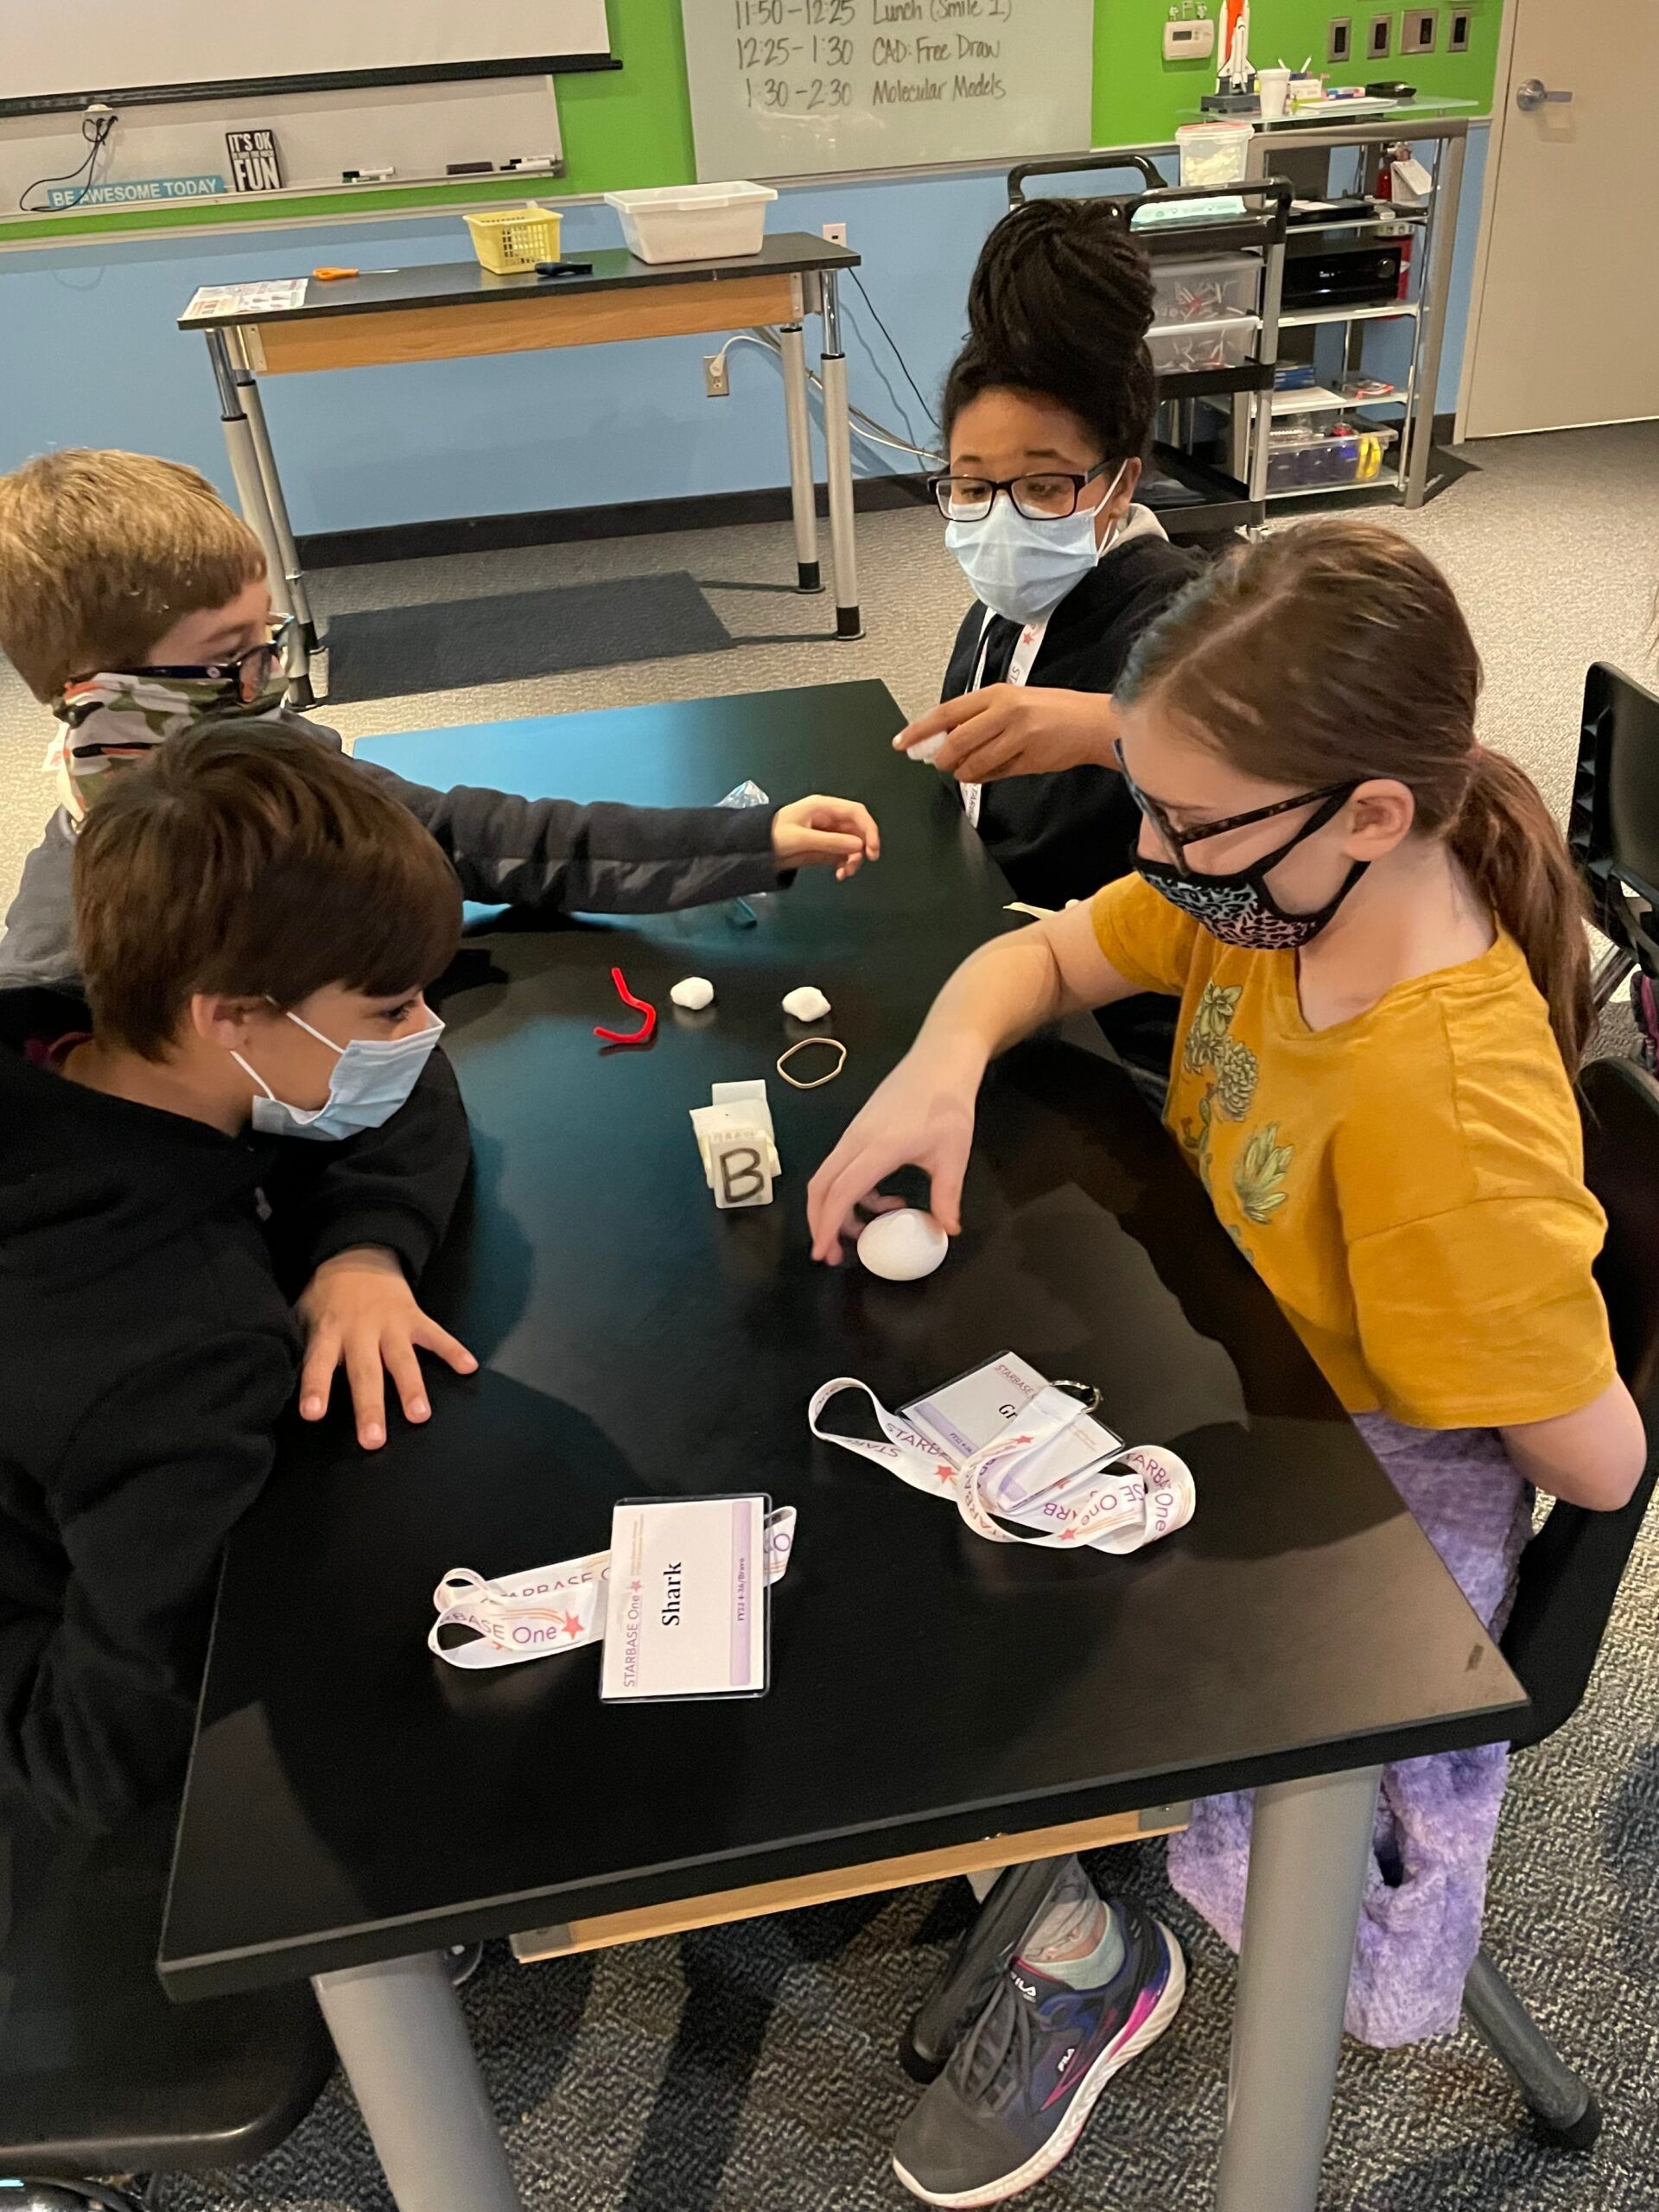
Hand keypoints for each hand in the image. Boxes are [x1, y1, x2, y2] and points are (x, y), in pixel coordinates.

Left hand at [296, 1246, 476, 1449]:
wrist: (357, 1255)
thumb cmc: (325, 1297)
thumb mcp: (301, 1315)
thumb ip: (297, 1346)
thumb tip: (278, 1380)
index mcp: (329, 1333)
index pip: (318, 1363)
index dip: (315, 1387)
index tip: (313, 1413)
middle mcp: (360, 1331)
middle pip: (365, 1373)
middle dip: (370, 1407)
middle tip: (374, 1440)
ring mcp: (390, 1324)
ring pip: (402, 1360)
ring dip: (411, 1387)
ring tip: (420, 1415)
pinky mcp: (414, 1317)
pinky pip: (436, 1334)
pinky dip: (452, 1350)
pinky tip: (468, 1367)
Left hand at [772, 796, 880, 879]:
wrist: (753, 849)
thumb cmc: (773, 836)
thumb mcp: (801, 839)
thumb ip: (830, 842)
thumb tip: (859, 846)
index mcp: (823, 807)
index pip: (856, 813)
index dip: (869, 829)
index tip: (872, 851)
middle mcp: (829, 818)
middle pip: (857, 829)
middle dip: (861, 848)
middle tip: (855, 867)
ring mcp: (827, 833)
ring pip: (852, 844)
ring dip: (853, 859)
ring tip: (844, 874)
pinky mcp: (823, 848)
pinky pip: (842, 854)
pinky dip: (844, 864)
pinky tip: (839, 875)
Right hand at [806, 1042, 981, 1262]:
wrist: (941, 1060)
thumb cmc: (949, 1104)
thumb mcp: (953, 1154)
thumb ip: (946, 1195)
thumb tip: (947, 1231)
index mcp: (878, 1148)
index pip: (841, 1192)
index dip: (829, 1226)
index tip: (825, 1253)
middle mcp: (856, 1141)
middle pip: (821, 1186)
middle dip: (820, 1223)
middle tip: (833, 1254)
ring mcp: (854, 1133)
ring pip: (828, 1177)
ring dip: (837, 1208)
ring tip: (863, 1232)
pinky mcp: (858, 1130)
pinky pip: (841, 1166)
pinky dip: (851, 1191)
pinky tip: (883, 1200)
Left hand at [894, 686, 1118, 784]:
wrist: (1091, 723)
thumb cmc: (1052, 711)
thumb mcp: (1014, 703)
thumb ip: (980, 718)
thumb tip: (944, 738)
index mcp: (996, 694)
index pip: (947, 713)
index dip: (921, 730)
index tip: (903, 743)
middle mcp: (1005, 712)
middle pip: (956, 742)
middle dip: (942, 759)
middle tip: (939, 763)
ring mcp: (1018, 736)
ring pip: (974, 763)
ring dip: (964, 772)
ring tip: (967, 769)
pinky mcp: (1029, 759)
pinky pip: (994, 774)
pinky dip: (984, 777)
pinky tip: (988, 772)